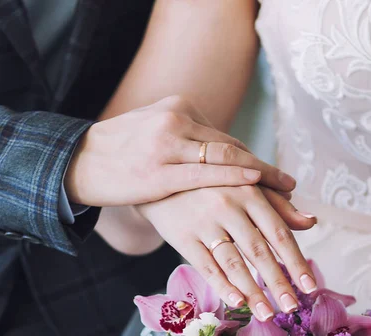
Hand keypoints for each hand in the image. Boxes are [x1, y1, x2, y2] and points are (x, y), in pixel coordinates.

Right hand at [64, 95, 295, 206]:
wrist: (80, 160)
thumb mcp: (155, 133)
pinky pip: (204, 175)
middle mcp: (178, 122)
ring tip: (283, 192)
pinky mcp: (159, 171)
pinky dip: (233, 178)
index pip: (225, 140)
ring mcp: (168, 145)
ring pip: (224, 160)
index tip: (275, 176)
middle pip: (232, 149)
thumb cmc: (120, 153)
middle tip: (290, 186)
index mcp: (179, 109)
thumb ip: (184, 140)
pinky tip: (255, 184)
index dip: (253, 161)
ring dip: (258, 178)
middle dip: (264, 170)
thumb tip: (210, 152)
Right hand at [137, 185, 316, 319]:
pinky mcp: (183, 236)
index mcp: (249, 193)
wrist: (163, 176)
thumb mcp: (245, 185)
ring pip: (233, 262)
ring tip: (267, 314)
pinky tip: (237, 301)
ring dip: (252, 291)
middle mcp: (228, 207)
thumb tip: (311, 222)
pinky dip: (221, 285)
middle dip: (278, 283)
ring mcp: (204, 223)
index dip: (296, 262)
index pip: (279, 233)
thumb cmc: (213, 183)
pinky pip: (205, 265)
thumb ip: (277, 205)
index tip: (311, 287)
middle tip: (292, 308)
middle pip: (259, 251)